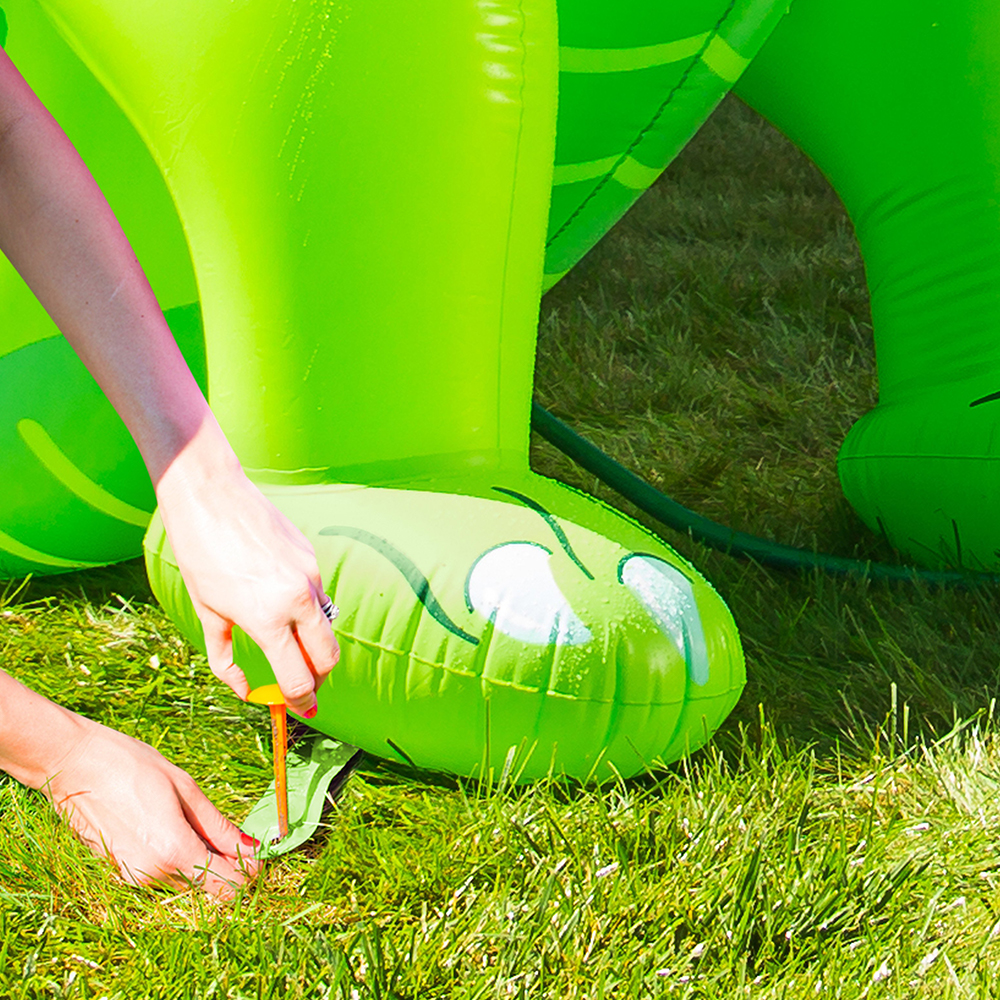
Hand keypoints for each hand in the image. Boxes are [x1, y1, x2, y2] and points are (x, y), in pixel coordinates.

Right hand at [38, 719, 260, 897]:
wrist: (73, 764)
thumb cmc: (131, 766)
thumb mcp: (186, 788)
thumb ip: (219, 825)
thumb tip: (253, 847)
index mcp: (173, 852)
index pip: (227, 886)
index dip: (250, 871)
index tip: (258, 849)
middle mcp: (152, 875)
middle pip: (208, 890)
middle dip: (230, 868)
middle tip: (239, 837)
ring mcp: (133, 877)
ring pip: (187, 884)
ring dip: (205, 864)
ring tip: (206, 826)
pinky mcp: (121, 872)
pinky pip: (164, 875)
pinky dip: (182, 860)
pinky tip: (180, 828)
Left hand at [156, 453, 339, 716]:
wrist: (212, 495)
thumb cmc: (199, 553)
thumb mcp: (207, 613)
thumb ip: (226, 659)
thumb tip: (244, 691)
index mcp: (268, 618)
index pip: (298, 678)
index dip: (299, 701)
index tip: (297, 710)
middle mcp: (298, 599)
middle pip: (327, 658)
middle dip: (318, 679)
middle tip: (301, 687)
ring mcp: (310, 576)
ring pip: (328, 626)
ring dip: (314, 645)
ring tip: (288, 646)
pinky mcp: (312, 557)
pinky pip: (319, 596)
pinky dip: (308, 612)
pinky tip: (281, 603)